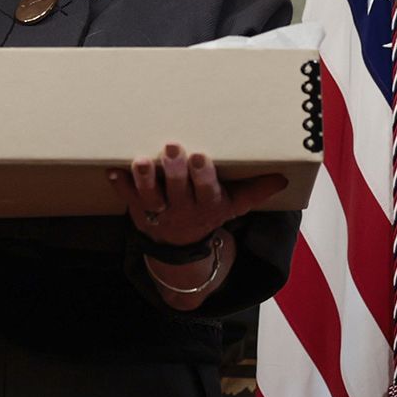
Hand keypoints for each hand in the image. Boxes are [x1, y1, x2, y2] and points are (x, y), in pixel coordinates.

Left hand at [108, 144, 287, 247]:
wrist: (180, 248)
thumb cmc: (209, 214)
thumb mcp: (235, 206)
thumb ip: (256, 191)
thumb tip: (284, 177)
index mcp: (207, 205)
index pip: (207, 191)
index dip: (202, 176)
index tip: (200, 157)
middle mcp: (183, 209)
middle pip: (178, 190)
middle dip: (175, 170)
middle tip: (173, 148)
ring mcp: (158, 211)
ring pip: (150, 196)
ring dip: (145, 179)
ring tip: (141, 161)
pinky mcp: (138, 210)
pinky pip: (127, 198)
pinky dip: (120, 185)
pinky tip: (113, 170)